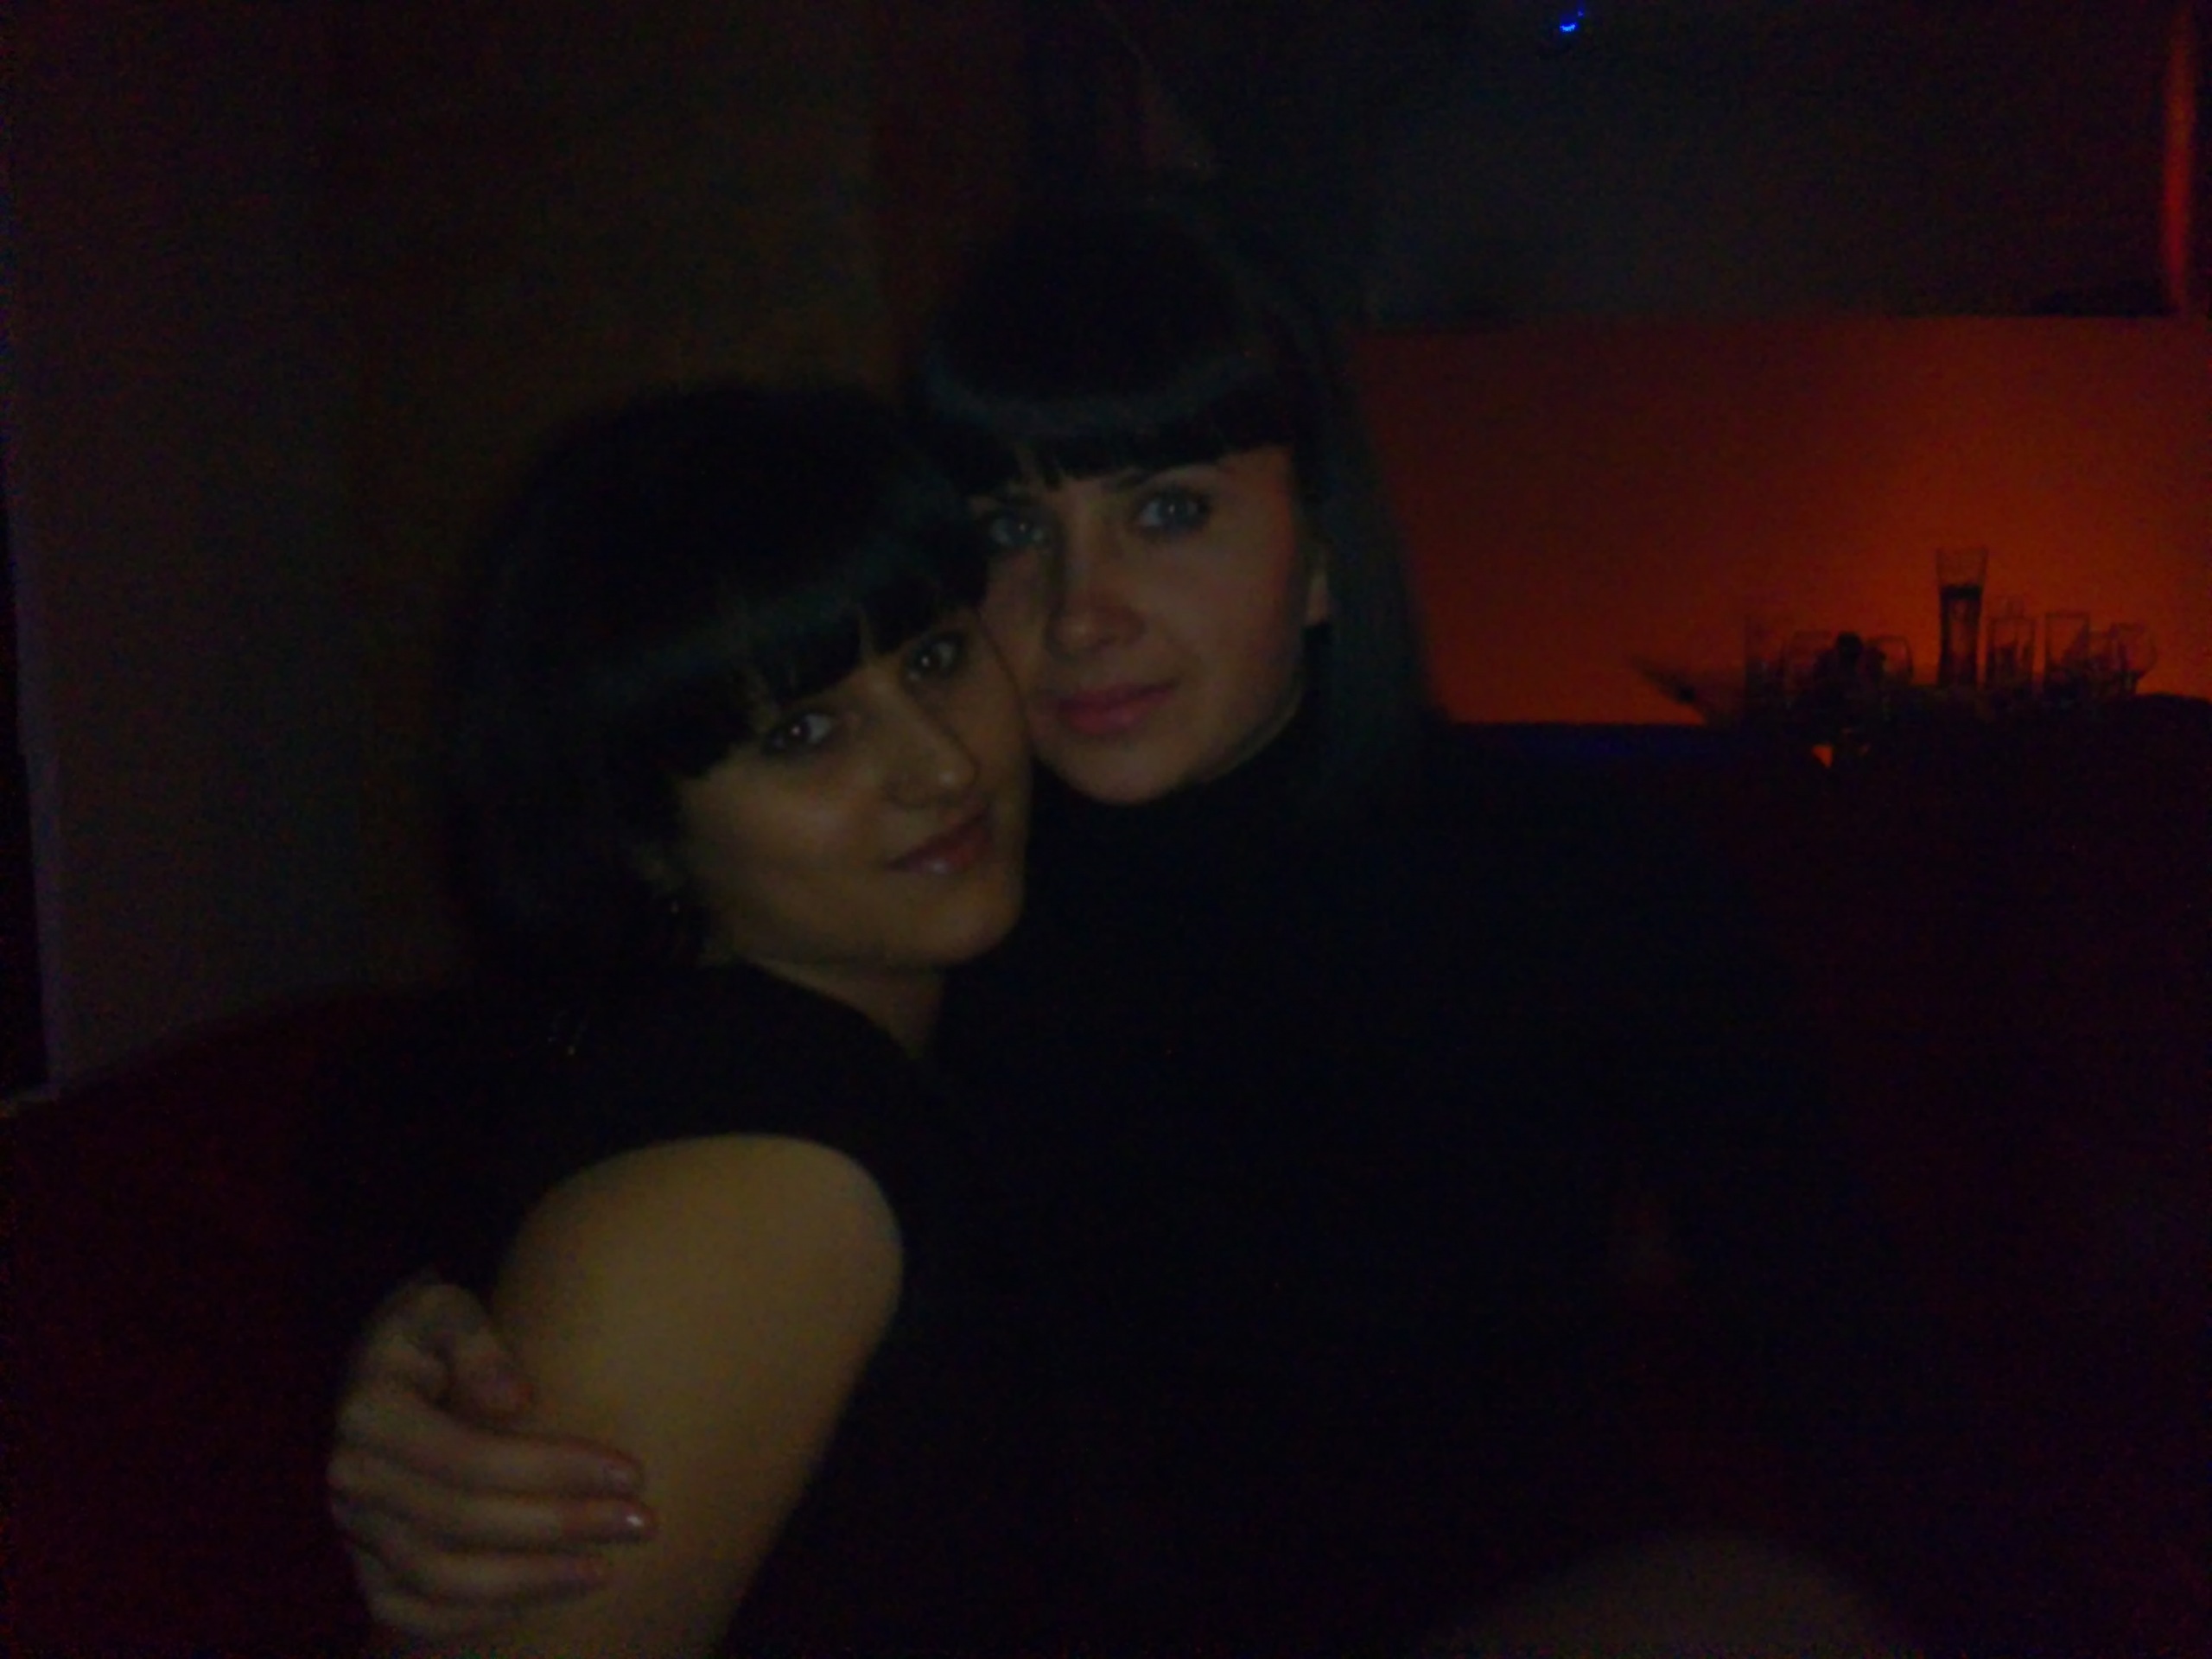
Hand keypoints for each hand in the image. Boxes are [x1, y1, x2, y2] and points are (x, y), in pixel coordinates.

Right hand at [327, 1278, 656, 1640]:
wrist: (392, 1361)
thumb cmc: (435, 1328)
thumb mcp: (448, 1306)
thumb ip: (477, 1342)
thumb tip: (515, 1400)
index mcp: (371, 1412)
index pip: (468, 1456)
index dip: (552, 1470)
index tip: (632, 1472)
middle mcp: (353, 1478)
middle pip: (461, 1522)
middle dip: (559, 1525)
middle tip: (642, 1522)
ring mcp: (355, 1528)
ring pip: (439, 1580)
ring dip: (530, 1582)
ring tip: (607, 1568)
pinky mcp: (367, 1564)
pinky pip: (412, 1613)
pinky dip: (478, 1616)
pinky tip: (547, 1595)